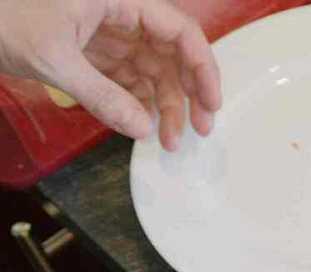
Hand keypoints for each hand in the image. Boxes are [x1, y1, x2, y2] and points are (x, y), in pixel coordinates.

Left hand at [0, 0, 221, 149]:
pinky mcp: (92, 52)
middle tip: (197, 130)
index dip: (202, 68)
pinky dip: (137, 103)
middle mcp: (119, 13)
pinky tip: (141, 124)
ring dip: (164, 105)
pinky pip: (127, 79)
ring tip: (167, 139)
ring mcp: (106, 33)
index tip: (210, 104)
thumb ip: (102, 97)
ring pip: (152, 70)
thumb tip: (143, 128)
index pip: (179, 32)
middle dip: (187, 93)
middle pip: (172, 54)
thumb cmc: (2, 19)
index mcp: (119, 0)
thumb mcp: (53, 60)